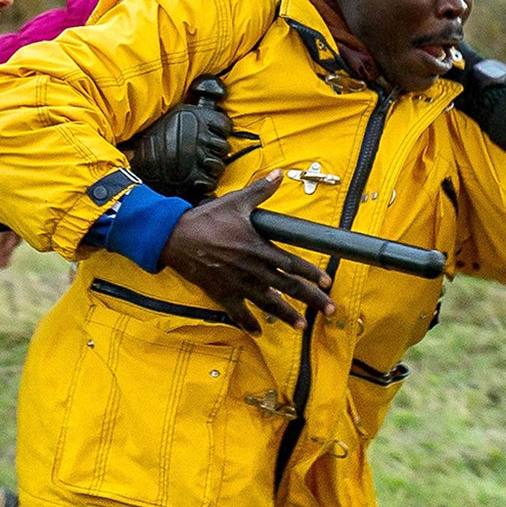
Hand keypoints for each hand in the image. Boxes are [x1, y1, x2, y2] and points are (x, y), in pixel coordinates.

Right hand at [157, 170, 335, 333]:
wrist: (175, 238)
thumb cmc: (206, 219)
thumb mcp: (236, 202)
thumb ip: (260, 190)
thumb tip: (277, 174)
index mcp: (259, 248)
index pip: (293, 263)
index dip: (312, 273)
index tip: (326, 282)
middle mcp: (253, 270)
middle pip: (288, 287)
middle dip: (311, 299)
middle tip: (330, 309)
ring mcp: (238, 285)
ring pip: (269, 304)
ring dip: (287, 316)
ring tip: (303, 326)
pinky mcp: (223, 294)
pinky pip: (239, 313)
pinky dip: (249, 324)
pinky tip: (259, 332)